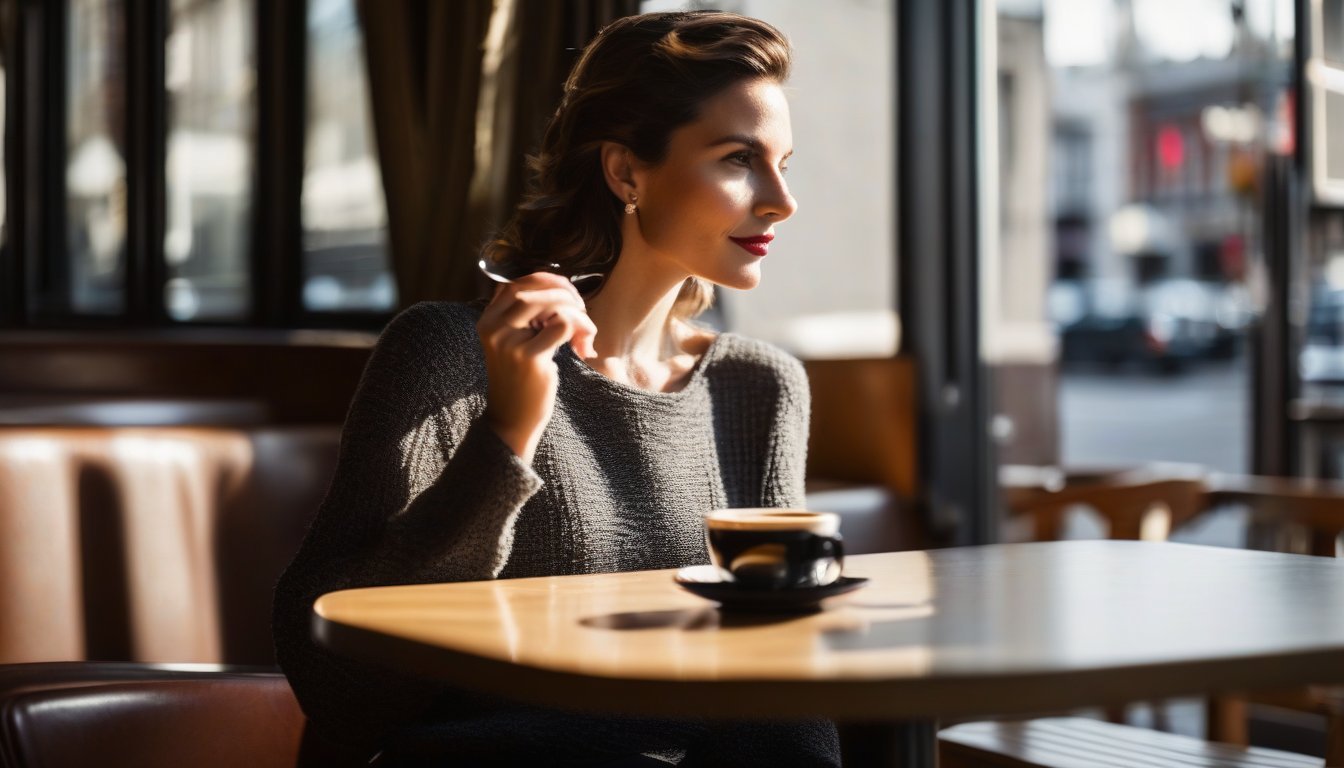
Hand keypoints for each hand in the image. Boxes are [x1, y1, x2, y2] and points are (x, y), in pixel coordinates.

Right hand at [476, 272, 597, 462]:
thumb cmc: (522, 380)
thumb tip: (561, 287)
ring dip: (576, 311)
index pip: (516, 283)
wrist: (513, 420)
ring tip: (583, 334)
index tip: (566, 292)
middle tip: (581, 310)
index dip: (546, 280)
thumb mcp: (516, 342)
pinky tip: (583, 348)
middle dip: (565, 293)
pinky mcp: (528, 356)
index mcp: (488, 320)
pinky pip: (563, 324)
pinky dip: (581, 328)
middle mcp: (493, 327)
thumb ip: (527, 316)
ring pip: (551, 303)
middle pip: (534, 289)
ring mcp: (509, 342)